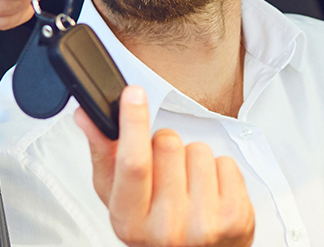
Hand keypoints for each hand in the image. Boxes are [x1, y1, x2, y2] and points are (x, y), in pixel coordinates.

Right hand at [75, 86, 254, 246]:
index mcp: (130, 223)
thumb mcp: (119, 198)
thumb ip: (103, 154)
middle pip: (167, 145)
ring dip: (192, 159)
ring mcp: (205, 225)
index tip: (133, 94)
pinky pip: (226, 162)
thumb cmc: (154, 229)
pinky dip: (218, 171)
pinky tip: (208, 192)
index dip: (132, 123)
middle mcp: (167, 228)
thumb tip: (87, 116)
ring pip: (198, 149)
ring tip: (187, 185)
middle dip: (164, 145)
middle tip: (164, 172)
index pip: (132, 163)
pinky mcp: (236, 218)